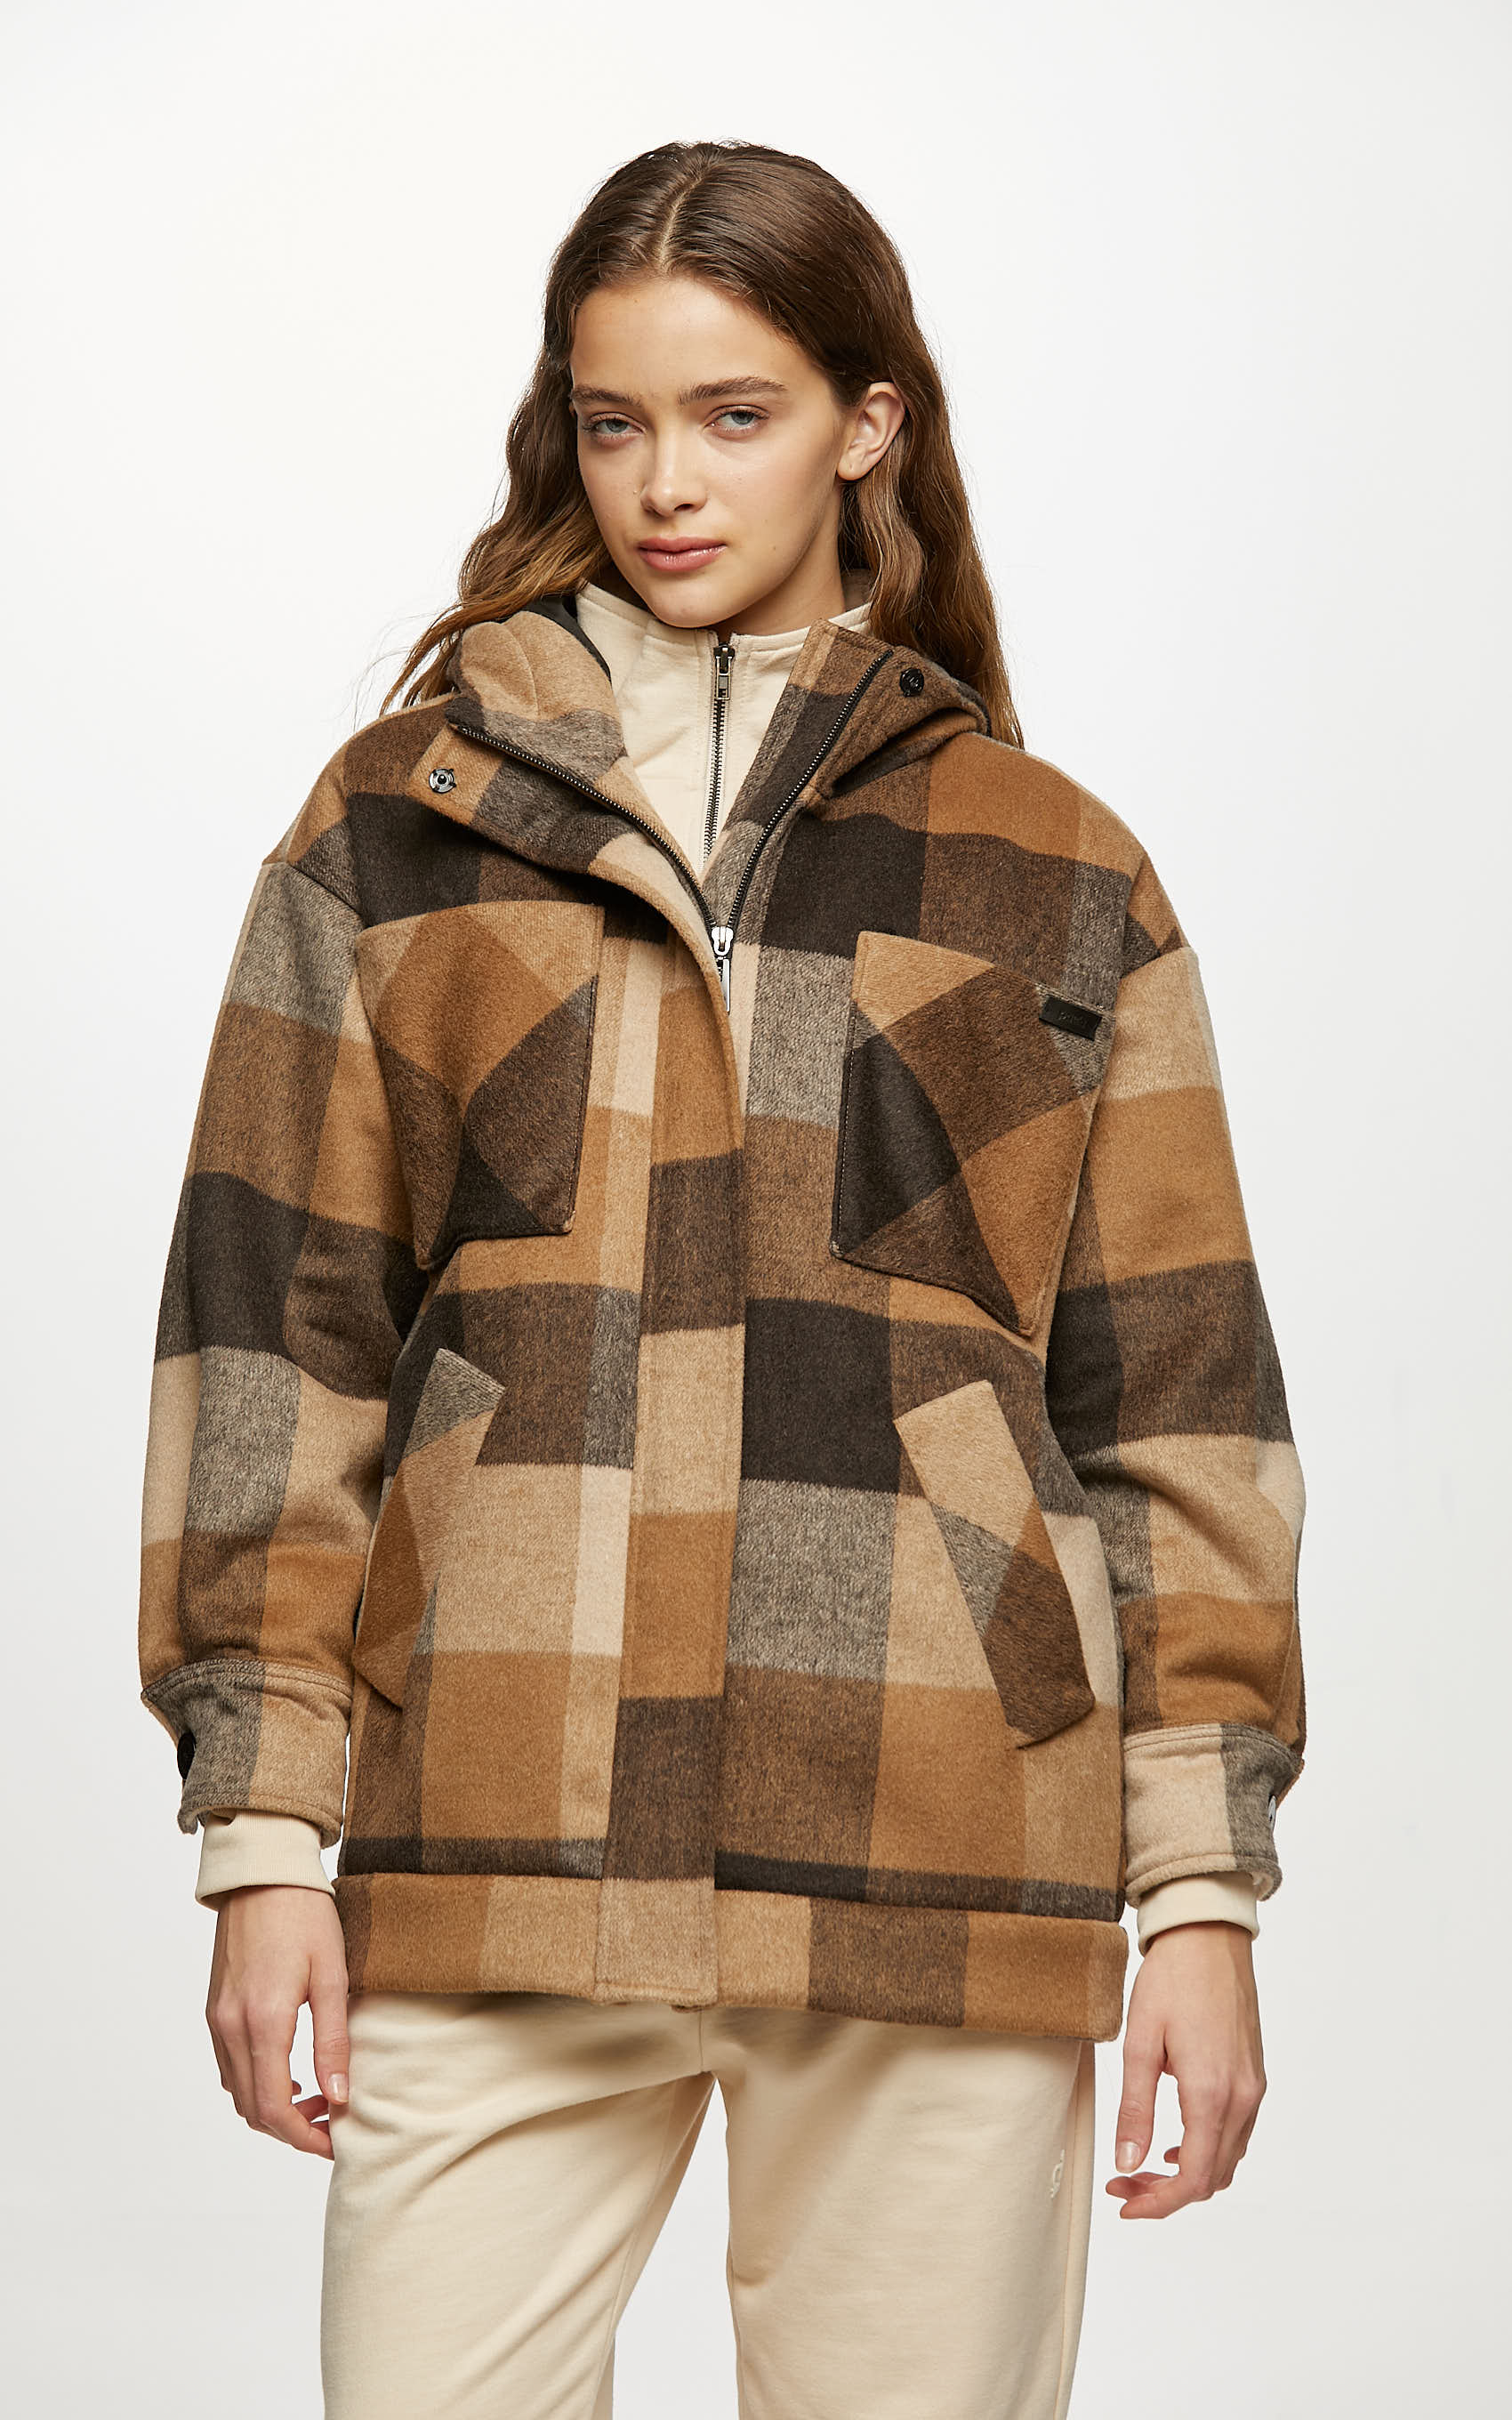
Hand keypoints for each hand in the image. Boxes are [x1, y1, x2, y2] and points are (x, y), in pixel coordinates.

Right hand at [206, 1885, 350, 2157]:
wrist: (262, 1873)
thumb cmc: (305, 1916)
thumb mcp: (333, 1976)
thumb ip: (334, 2041)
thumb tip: (341, 2097)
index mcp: (263, 2021)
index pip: (274, 2108)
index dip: (305, 2137)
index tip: (336, 2141)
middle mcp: (230, 2027)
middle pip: (253, 2109)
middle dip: (293, 2128)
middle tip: (334, 2119)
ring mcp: (217, 2019)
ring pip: (238, 2092)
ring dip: (274, 2108)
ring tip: (319, 2095)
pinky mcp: (214, 2009)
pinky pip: (229, 2067)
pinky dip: (256, 2084)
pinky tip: (290, 2072)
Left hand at [1106, 1921, 1265, 2218]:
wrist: (1209, 1936)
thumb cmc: (1172, 1979)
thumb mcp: (1139, 2043)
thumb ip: (1134, 2108)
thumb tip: (1128, 2162)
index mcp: (1212, 2092)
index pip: (1193, 2177)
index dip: (1158, 2203)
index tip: (1125, 2203)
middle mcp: (1243, 2097)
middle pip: (1212, 2176)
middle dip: (1166, 2192)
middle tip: (1124, 2181)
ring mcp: (1253, 2087)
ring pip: (1227, 2159)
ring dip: (1188, 2173)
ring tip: (1143, 2163)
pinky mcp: (1254, 2076)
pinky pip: (1237, 2134)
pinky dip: (1207, 2150)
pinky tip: (1176, 2140)